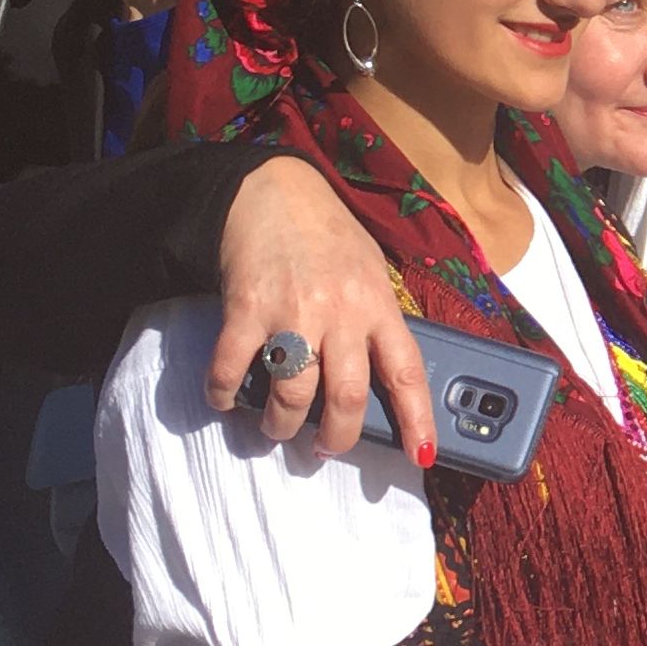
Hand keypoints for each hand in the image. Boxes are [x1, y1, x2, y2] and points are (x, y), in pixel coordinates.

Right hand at [208, 158, 434, 458]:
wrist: (274, 190)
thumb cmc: (329, 238)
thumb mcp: (371, 273)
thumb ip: (377, 321)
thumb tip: (385, 378)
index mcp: (378, 306)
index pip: (406, 372)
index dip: (417, 419)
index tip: (421, 455)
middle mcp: (340, 312)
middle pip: (346, 395)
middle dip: (336, 437)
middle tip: (324, 450)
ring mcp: (292, 311)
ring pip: (292, 393)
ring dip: (281, 425)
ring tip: (276, 429)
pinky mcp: (246, 307)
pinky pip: (233, 367)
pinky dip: (225, 394)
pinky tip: (226, 400)